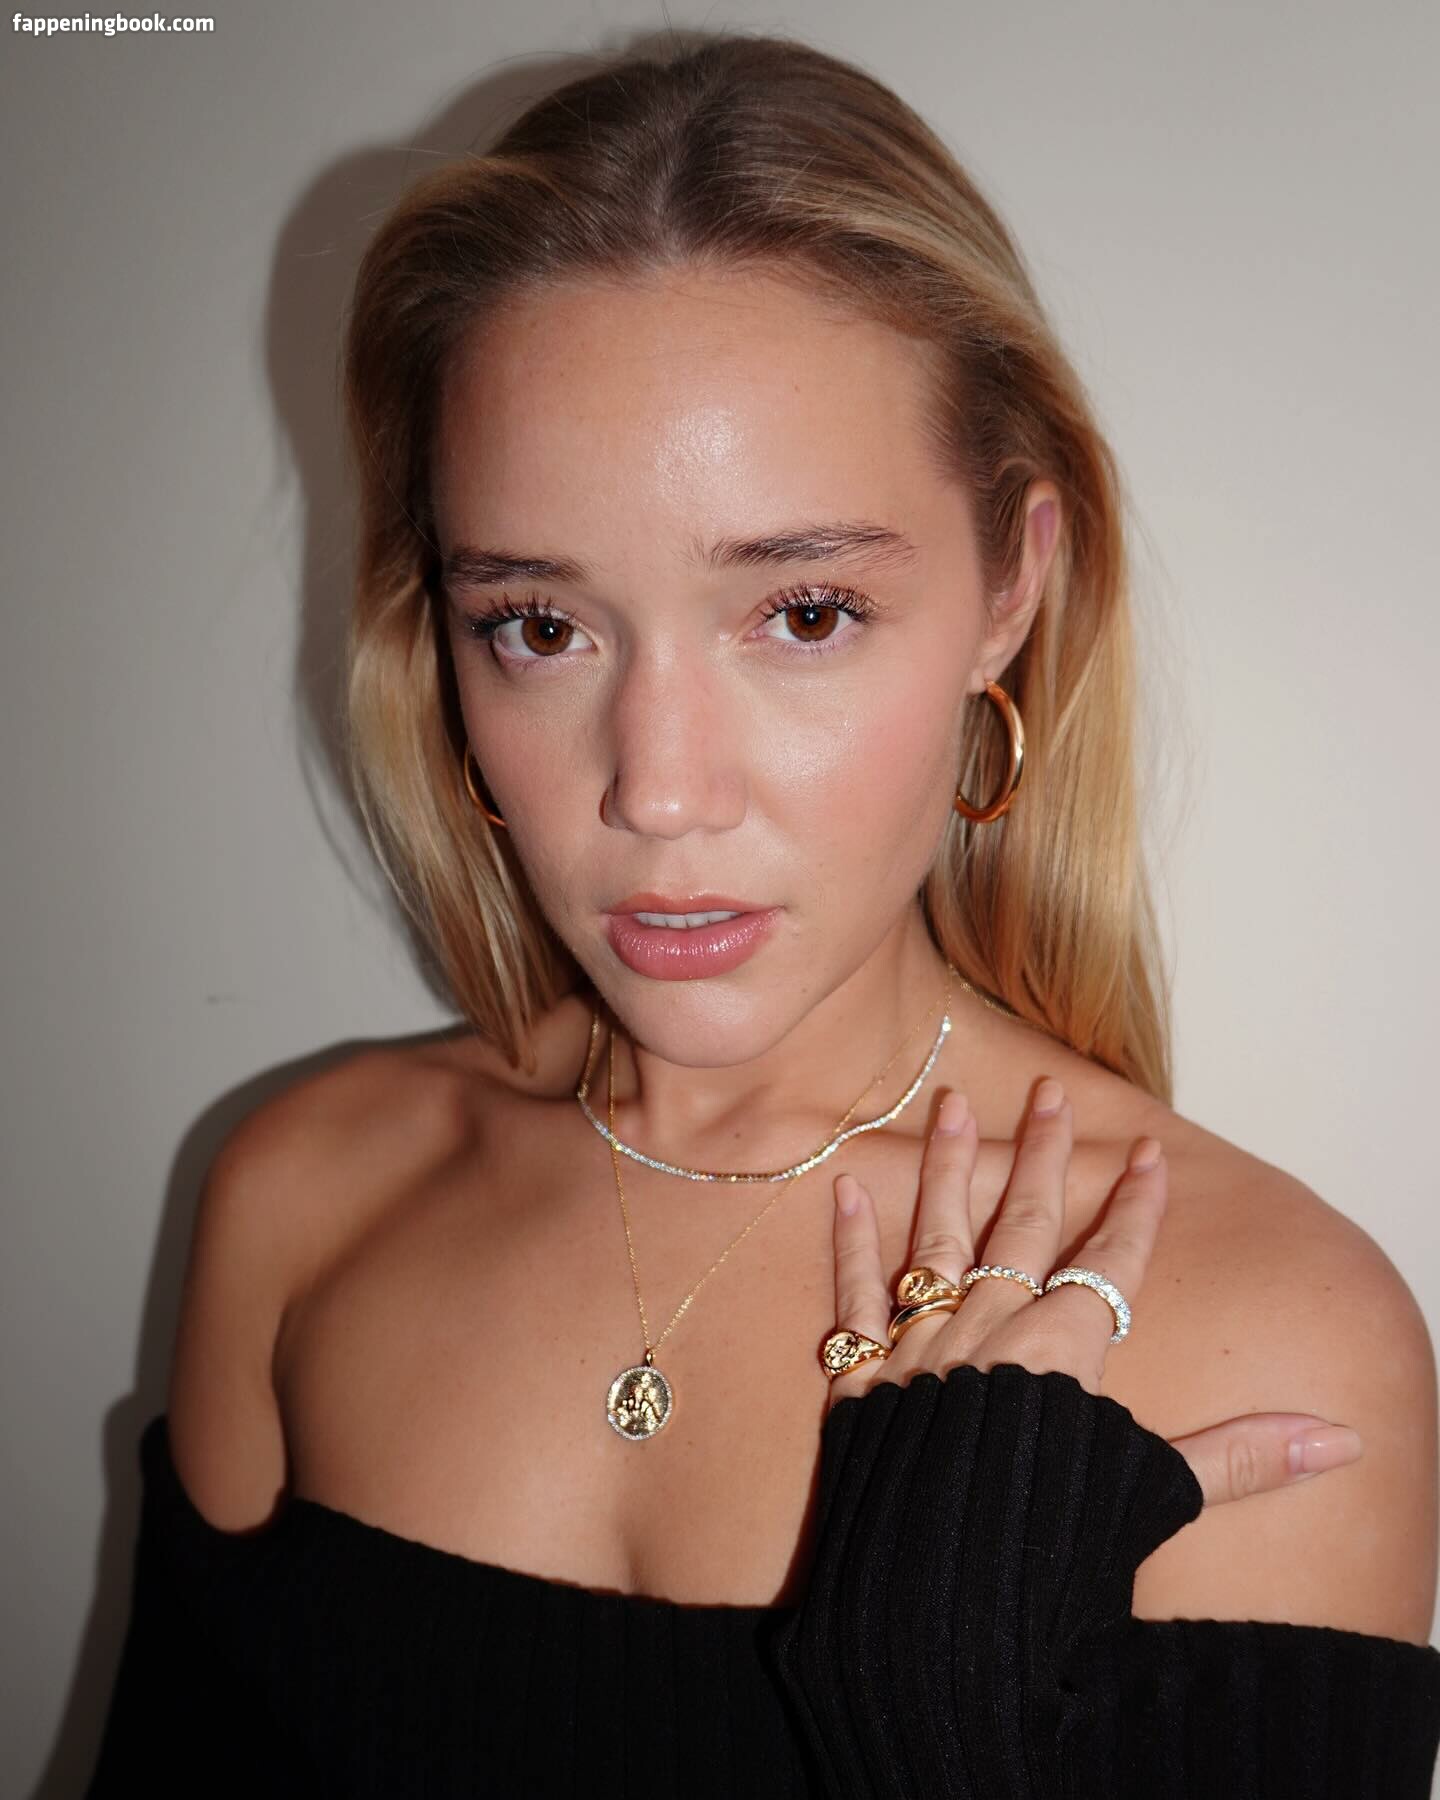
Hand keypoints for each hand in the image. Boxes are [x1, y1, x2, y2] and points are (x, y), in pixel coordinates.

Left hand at [828, 1079, 1364, 1507]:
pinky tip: (845, 1188)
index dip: (1136, 1207)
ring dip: (949, 1168)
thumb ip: (1238, 1456)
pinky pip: (855, 1296)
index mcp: (1062, 1350)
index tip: (1150, 1152)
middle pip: (1025, 1226)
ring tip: (954, 1104)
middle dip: (1044, 1156)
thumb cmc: (1046, 1552)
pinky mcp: (862, 1378)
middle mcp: (989, 1330)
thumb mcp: (1153, 1495)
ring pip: (939, 1238)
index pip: (1112, 1261)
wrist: (932, 1601)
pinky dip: (850, 1242)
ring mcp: (922, 1347)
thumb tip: (1335, 1440)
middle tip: (1050, 1090)